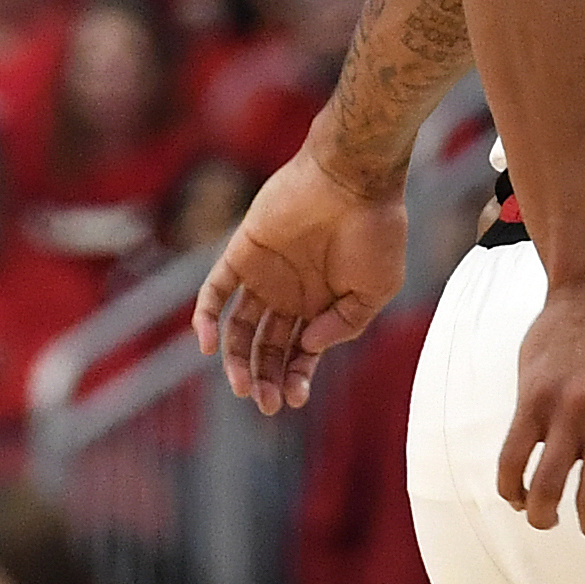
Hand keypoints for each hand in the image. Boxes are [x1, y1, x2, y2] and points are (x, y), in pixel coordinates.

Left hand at [194, 147, 408, 413]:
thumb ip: (347, 324)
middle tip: (265, 404)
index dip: (295, 377)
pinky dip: (206, 318)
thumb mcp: (378, 289)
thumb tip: (307, 347)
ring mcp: (263, 275)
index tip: (294, 400)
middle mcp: (289, 293)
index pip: (299, 351)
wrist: (355, 179)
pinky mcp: (241, 253)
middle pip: (267, 346)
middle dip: (265, 378)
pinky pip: (215, 290)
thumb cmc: (376, 231)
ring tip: (242, 386)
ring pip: (239, 328)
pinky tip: (208, 345)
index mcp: (322, 304)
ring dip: (236, 360)